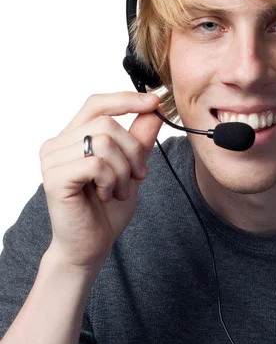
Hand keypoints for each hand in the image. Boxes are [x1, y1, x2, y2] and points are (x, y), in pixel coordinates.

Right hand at [39, 92, 161, 269]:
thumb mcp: (131, 166)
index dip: (126, 99)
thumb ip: (139, 139)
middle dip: (133, 149)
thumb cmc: (107, 207)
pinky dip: (111, 180)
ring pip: (103, 142)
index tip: (154, 101)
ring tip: (119, 189)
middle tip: (138, 175)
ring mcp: (52, 160)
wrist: (91, 245)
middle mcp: (58, 143)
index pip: (98, 103)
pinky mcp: (54, 178)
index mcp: (73, 136)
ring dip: (123, 169)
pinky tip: (106, 195)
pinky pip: (96, 164)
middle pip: (107, 123)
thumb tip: (153, 110)